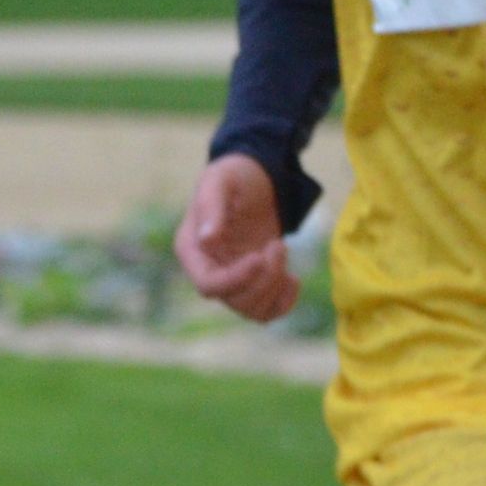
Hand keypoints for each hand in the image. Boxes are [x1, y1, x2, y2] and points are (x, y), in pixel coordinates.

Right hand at [175, 153, 302, 322]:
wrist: (256, 177)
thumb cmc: (234, 174)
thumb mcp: (221, 180)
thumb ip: (211, 206)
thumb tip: (207, 239)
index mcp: (192, 249)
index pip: (208, 284)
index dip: (236, 279)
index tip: (259, 256)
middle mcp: (208, 269)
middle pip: (234, 300)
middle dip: (264, 278)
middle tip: (278, 244)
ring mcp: (231, 278)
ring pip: (252, 310)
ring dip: (275, 287)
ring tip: (281, 248)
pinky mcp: (254, 282)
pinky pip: (267, 312)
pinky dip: (284, 302)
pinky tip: (293, 278)